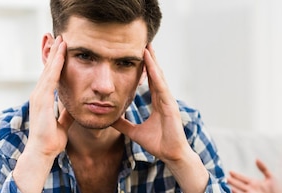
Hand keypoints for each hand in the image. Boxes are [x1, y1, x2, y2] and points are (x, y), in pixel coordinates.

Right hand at [13, 34, 74, 192]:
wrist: (42, 151)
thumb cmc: (50, 140)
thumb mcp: (62, 123)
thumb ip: (66, 114)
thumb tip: (72, 109)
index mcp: (43, 99)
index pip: (51, 76)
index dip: (56, 62)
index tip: (62, 48)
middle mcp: (39, 95)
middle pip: (48, 69)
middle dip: (54, 52)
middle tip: (59, 36)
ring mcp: (39, 96)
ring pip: (48, 70)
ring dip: (55, 54)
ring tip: (61, 39)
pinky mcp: (42, 100)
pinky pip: (50, 79)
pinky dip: (55, 66)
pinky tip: (61, 55)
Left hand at [111, 44, 207, 191]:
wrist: (171, 155)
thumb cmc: (159, 144)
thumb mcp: (135, 132)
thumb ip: (124, 124)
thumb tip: (110, 118)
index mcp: (158, 102)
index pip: (150, 81)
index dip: (144, 67)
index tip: (137, 55)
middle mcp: (164, 98)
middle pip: (155, 74)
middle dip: (150, 59)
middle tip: (144, 42)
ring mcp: (168, 100)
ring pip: (159, 76)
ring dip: (153, 61)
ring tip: (147, 46)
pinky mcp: (170, 105)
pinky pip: (161, 85)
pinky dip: (155, 73)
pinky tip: (150, 62)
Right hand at [229, 159, 280, 192]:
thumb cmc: (277, 190)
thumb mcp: (271, 177)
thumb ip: (263, 168)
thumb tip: (257, 159)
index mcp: (254, 183)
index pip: (243, 178)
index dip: (236, 175)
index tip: (230, 171)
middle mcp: (250, 189)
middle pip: (238, 184)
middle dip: (231, 181)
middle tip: (224, 178)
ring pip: (238, 191)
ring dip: (232, 188)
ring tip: (225, 185)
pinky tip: (231, 191)